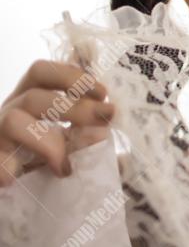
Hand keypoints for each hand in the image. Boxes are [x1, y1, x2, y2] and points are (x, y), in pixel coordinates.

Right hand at [0, 60, 113, 185]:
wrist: (12, 189)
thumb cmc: (43, 160)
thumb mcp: (67, 140)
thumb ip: (86, 133)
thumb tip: (102, 133)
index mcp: (28, 98)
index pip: (41, 72)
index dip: (71, 76)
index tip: (103, 93)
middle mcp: (8, 111)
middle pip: (34, 96)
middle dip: (75, 107)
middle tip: (106, 117)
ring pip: (12, 122)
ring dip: (49, 141)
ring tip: (66, 164)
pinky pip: (0, 163)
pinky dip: (17, 170)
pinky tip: (37, 179)